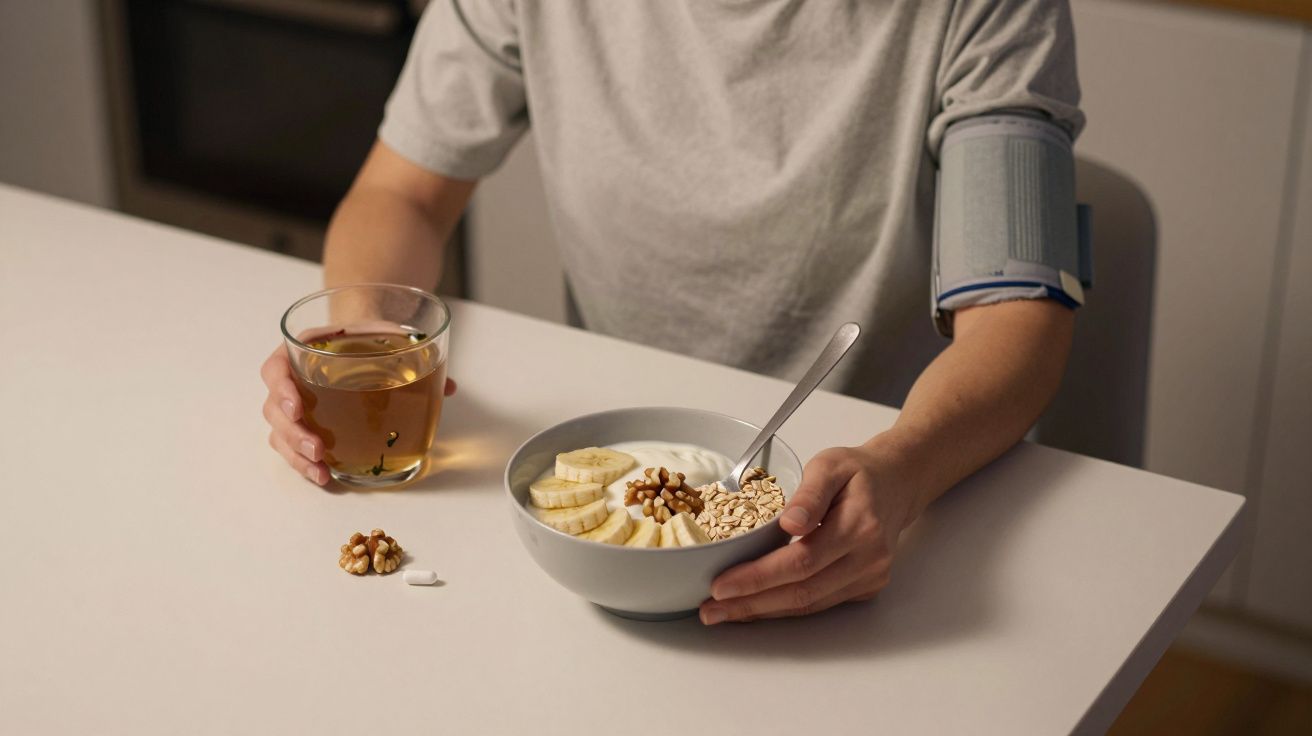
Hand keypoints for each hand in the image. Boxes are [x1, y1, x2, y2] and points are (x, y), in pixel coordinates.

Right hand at [259, 345, 456, 484]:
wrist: (366, 341)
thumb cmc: (370, 338)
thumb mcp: (390, 336)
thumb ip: (415, 354)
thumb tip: (449, 387)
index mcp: (303, 350)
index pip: (276, 369)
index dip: (281, 388)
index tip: (296, 406)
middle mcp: (292, 378)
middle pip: (274, 409)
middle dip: (293, 433)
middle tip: (317, 448)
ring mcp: (296, 406)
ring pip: (280, 434)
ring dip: (297, 455)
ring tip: (320, 470)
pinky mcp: (305, 427)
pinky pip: (294, 448)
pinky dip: (306, 464)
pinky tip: (323, 475)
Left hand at [699, 443, 921, 623]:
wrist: (896, 484)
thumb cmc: (858, 472)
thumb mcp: (830, 465)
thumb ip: (809, 493)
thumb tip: (789, 523)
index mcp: (859, 526)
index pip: (801, 561)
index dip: (758, 577)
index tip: (721, 585)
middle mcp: (868, 558)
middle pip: (802, 591)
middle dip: (751, 603)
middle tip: (711, 609)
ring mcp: (870, 577)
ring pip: (810, 604)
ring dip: (763, 611)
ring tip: (724, 612)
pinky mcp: (866, 587)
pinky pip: (820, 603)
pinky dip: (783, 607)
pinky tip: (756, 604)